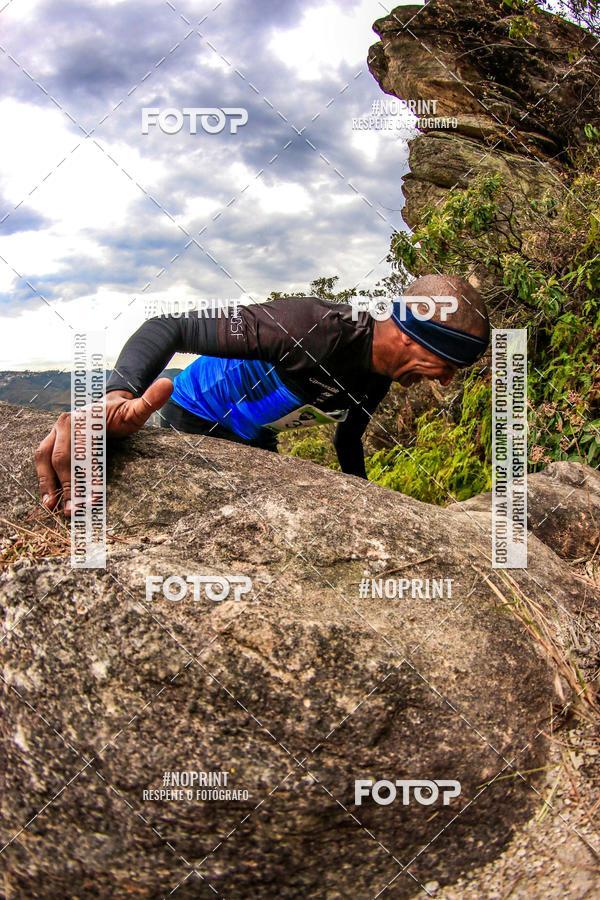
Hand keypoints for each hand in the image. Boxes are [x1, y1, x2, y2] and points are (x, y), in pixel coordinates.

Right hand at [35, 378, 172, 515]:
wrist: (106, 405)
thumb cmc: (123, 413)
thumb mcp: (137, 409)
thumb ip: (150, 400)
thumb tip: (168, 384)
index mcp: (86, 418)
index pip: (85, 451)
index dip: (89, 476)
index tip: (95, 498)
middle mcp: (66, 423)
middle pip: (63, 458)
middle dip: (68, 486)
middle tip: (74, 511)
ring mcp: (55, 431)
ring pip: (46, 458)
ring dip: (47, 484)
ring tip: (53, 508)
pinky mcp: (50, 439)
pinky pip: (42, 459)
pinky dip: (43, 479)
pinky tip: (48, 499)